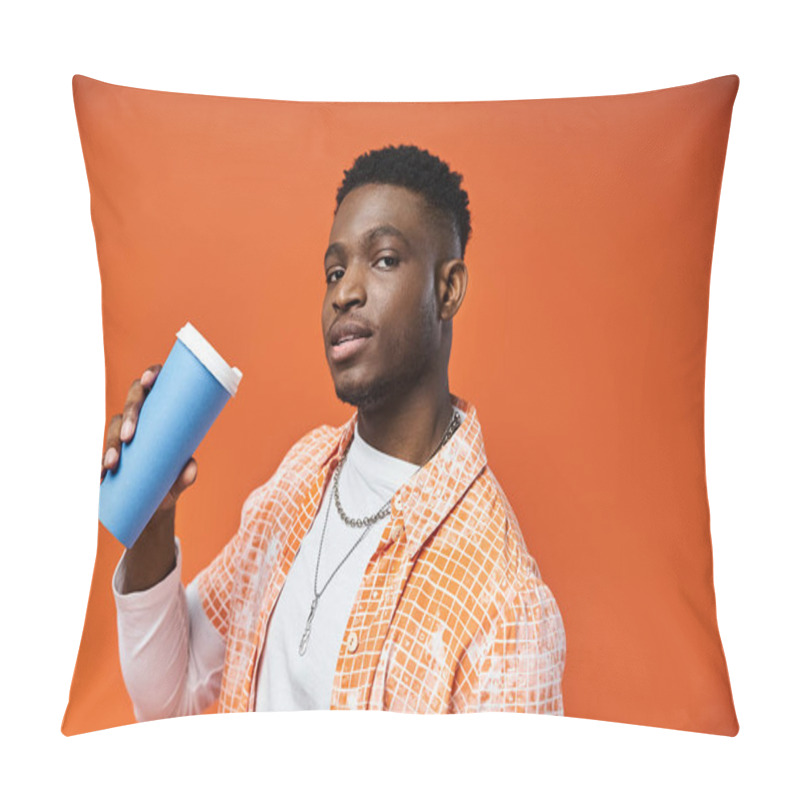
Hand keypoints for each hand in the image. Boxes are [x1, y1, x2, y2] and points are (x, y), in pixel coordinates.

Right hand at [100, 364, 197, 514]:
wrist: (155, 504)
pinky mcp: (112, 452)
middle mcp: (142, 418)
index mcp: (162, 411)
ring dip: (112, 443)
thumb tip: (189, 468)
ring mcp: (125, 432)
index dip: (151, 374)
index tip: (149, 380)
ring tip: (113, 464)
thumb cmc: (171, 480)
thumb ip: (186, 475)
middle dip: (129, 415)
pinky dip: (99, 464)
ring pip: (113, 426)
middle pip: (132, 401)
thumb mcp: (180, 479)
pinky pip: (103, 452)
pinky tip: (100, 476)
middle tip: (129, 436)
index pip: (156, 384)